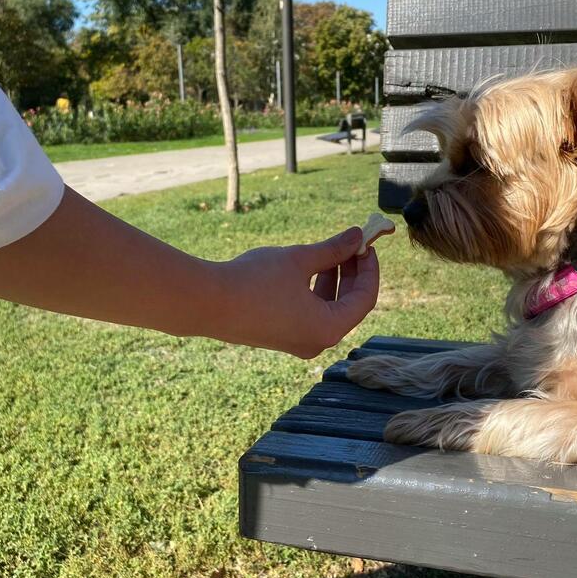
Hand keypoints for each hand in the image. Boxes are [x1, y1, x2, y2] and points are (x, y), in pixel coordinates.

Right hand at [215, 227, 379, 357]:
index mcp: (328, 329)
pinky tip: (308, 265)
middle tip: (352, 243)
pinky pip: (309, 312)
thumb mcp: (299, 259)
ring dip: (333, 278)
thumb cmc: (254, 281)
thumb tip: (358, 235)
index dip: (370, 268)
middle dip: (353, 272)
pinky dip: (314, 290)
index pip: (365, 298)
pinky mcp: (281, 336)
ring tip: (330, 249)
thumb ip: (332, 248)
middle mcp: (317, 342)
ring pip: (328, 308)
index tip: (367, 244)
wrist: (206, 302)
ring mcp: (298, 342)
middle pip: (348, 304)